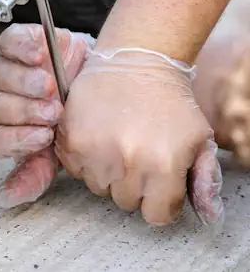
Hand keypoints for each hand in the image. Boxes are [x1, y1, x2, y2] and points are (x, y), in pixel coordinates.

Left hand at [0, 24, 92, 206]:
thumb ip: (34, 174)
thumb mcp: (57, 151)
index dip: (16, 139)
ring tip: (50, 87)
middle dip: (22, 111)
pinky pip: (9, 42)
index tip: (44, 136)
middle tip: (52, 112)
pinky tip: (40, 56)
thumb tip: (4, 200)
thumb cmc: (71, 118)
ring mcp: (0, 67)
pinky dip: (22, 48)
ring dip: (24, 82)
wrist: (94, 81)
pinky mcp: (13, 42)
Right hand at [55, 48, 223, 225]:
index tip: (157, 181)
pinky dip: (83, 159)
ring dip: (106, 172)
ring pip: (98, 187)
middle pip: (125, 201)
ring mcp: (95, 151)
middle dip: (132, 184)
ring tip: (115, 143)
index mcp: (164, 165)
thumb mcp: (199, 139)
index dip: (159, 199)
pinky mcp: (70, 140)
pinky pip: (74, 169)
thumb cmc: (168, 102)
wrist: (134, 62)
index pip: (156, 215)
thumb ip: (204, 180)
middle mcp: (128, 162)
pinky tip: (96, 137)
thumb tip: (206, 215)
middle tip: (136, 153)